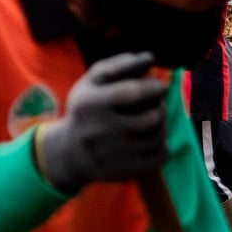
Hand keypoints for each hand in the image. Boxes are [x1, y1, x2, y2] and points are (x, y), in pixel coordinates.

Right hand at [34, 52, 166, 191]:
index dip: (154, 87)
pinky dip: (162, 147)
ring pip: (158, 138)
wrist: (69, 152)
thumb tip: (150, 59)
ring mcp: (112, 155)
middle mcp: (99, 131)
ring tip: (153, 121)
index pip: (134, 92)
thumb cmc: (87, 107)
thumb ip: (121, 65)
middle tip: (157, 105)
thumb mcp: (93, 81)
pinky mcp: (123, 172)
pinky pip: (159, 158)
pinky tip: (153, 140)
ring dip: (162, 126)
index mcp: (90, 103)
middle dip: (161, 107)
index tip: (157, 87)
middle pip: (152, 118)